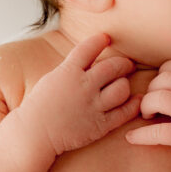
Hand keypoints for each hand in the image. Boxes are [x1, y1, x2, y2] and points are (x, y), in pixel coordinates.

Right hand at [22, 33, 141, 156]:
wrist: (34, 133)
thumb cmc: (40, 106)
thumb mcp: (52, 79)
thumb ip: (71, 68)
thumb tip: (89, 59)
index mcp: (68, 72)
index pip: (88, 48)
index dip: (99, 40)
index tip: (105, 38)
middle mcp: (83, 87)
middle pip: (112, 67)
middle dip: (122, 64)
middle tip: (126, 65)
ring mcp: (92, 106)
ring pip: (121, 89)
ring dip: (125, 84)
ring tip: (123, 84)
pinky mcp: (99, 126)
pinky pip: (124, 113)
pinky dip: (133, 105)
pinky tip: (136, 100)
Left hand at [125, 60, 170, 161]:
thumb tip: (164, 77)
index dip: (163, 72)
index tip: (161, 85)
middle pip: (165, 79)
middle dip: (152, 89)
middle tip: (152, 103)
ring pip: (160, 98)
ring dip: (146, 105)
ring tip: (148, 114)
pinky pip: (158, 131)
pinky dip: (140, 135)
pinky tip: (132, 137)